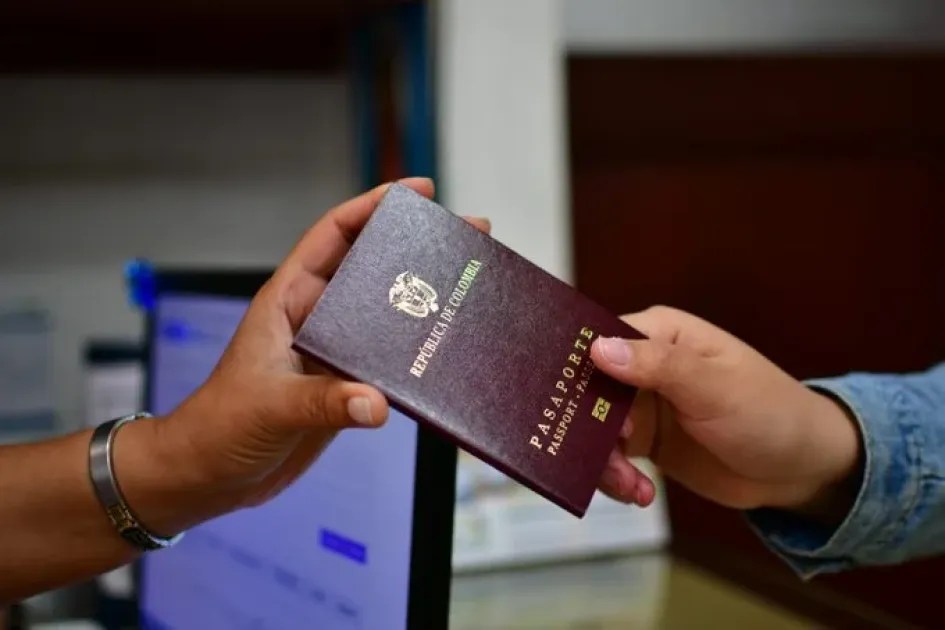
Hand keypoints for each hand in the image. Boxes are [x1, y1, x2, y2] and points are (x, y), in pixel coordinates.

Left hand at [115, 178, 489, 535]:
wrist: (211, 474)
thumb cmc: (219, 426)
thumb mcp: (269, 405)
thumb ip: (322, 402)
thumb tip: (374, 403)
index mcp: (290, 300)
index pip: (335, 235)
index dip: (374, 206)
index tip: (418, 191)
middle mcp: (317, 318)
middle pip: (374, 269)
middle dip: (418, 249)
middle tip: (467, 235)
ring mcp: (334, 351)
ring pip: (387, 313)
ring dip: (425, 301)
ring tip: (469, 288)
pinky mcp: (346, 385)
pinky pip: (390, 359)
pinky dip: (418, 352)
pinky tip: (446, 349)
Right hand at [591, 306, 862, 523]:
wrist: (801, 469)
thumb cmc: (771, 413)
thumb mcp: (715, 388)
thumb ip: (658, 367)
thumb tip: (599, 349)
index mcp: (660, 334)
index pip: (598, 341)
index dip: (580, 373)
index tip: (576, 408)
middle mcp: (643, 365)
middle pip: (588, 390)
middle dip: (586, 428)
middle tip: (606, 459)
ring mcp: (643, 404)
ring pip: (593, 428)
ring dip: (604, 462)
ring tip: (632, 487)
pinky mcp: (646, 440)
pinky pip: (610, 456)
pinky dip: (616, 478)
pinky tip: (642, 493)